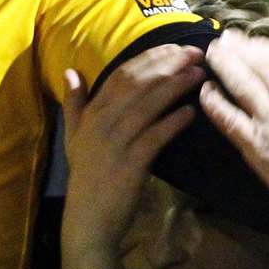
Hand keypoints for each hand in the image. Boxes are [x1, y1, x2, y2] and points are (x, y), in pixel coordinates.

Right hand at [59, 45, 202, 268]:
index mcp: (92, 113)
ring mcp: (115, 142)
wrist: (89, 219)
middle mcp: (101, 122)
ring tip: (199, 76)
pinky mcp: (131, 163)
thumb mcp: (74, 137)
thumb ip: (74, 104)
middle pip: (138, 83)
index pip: (122, 74)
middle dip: (168, 64)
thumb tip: (70, 72)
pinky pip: (155, 136)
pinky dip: (173, 122)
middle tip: (195, 54)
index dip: (150, 58)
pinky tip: (191, 112)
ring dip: (176, 86)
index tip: (175, 48)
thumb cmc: (87, 177)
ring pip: (149, 105)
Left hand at [198, 29, 268, 246]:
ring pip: (242, 85)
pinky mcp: (256, 147)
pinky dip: (215, 102)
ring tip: (211, 53)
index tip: (250, 40)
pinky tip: (205, 90)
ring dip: (224, 66)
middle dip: (239, 49)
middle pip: (259, 66)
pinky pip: (230, 119)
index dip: (264, 46)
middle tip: (222, 38)